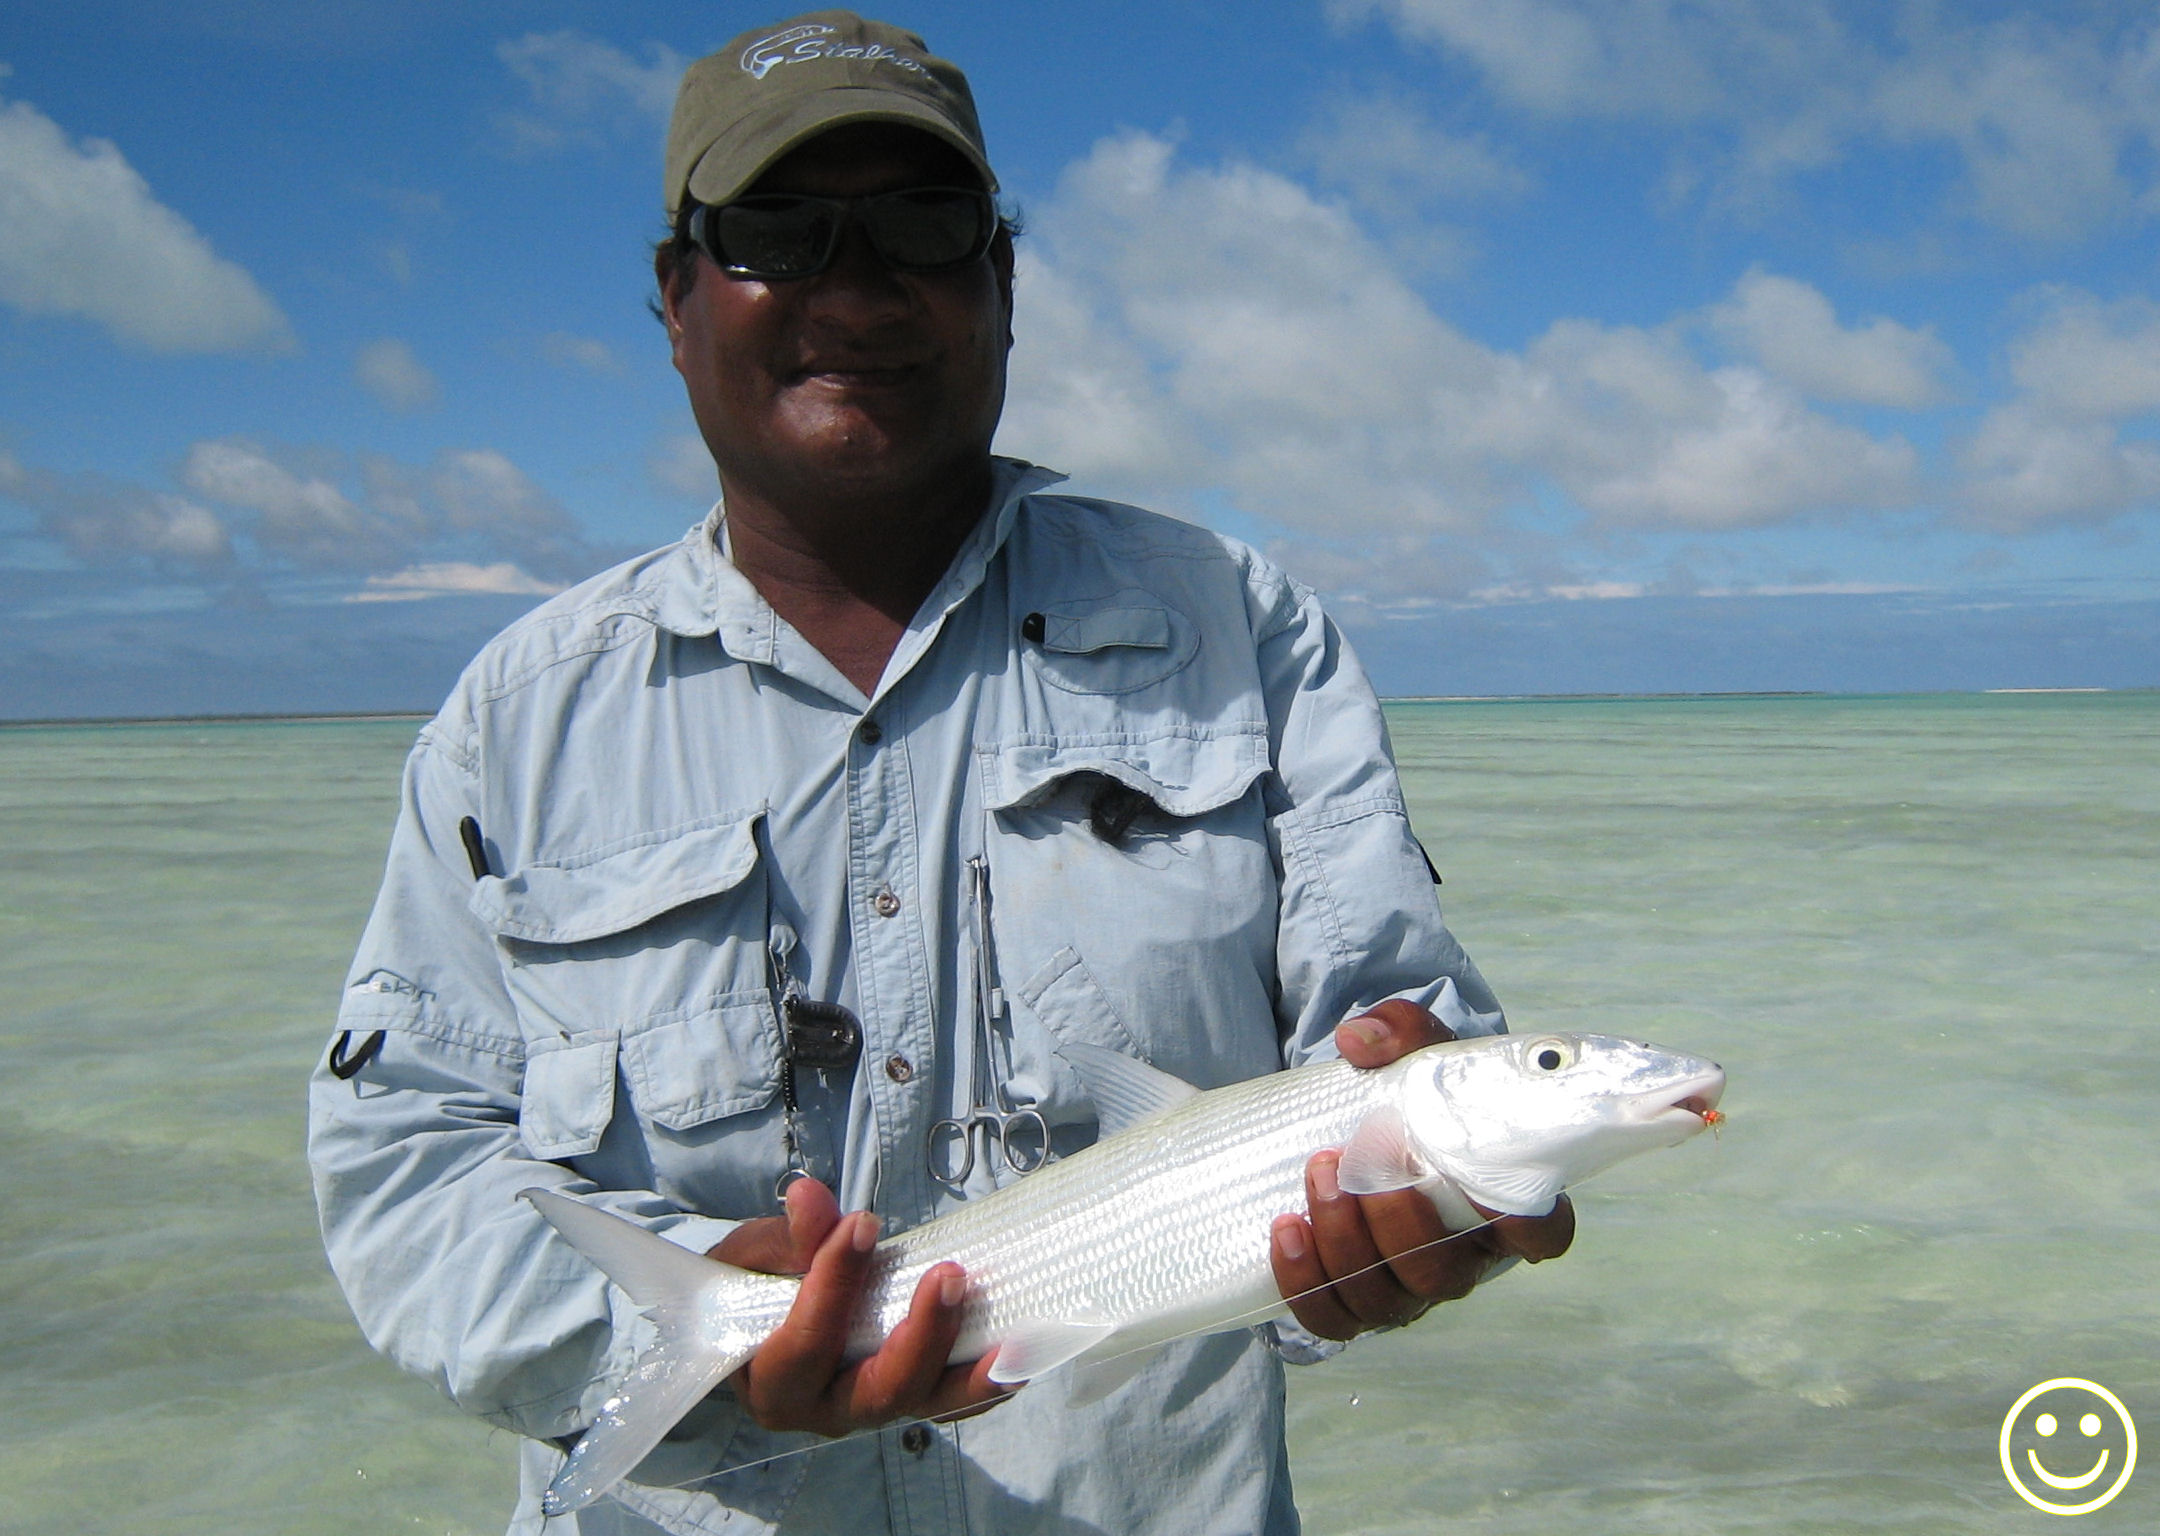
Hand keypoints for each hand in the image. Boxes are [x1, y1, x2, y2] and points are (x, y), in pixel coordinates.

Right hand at [707, 1178, 1008, 1434]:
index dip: (834, 1287)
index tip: (864, 1224)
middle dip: (919, 1336)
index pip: (805, 1345)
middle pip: (878, 1391)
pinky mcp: (907, 1397)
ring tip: (1011, 1339)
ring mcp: (871, 1409)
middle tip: (949, 1274)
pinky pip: (951, 1401)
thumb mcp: (756, 1255)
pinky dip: (984, 1384)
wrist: (759, 1323)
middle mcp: (825, 1411)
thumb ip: (788, 1237)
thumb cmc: (754, 1286)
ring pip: (924, 1402)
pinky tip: (1019, 1359)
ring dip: (969, 1371)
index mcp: (773, 1382)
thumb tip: (808, 1196)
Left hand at [1268, 999, 1576, 1339]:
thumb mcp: (1417, 1051)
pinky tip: (1285, 1227)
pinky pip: (1333, 1318)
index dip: (1528, 1228)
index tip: (1494, 1195)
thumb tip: (1357, 1041)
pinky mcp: (1356, 1298)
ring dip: (1344, 1242)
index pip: (1544, 1237)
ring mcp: (1408, 1285)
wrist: (1361, 1123)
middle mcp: (1461, 1256)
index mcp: (1501, 1202)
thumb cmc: (1411, 1093)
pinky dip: (1304, 1282)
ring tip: (1316, 1174)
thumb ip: (1401, 1031)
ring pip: (1385, 1299)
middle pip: (1443, 1274)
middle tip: (1355, 1158)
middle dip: (1395, 1221)